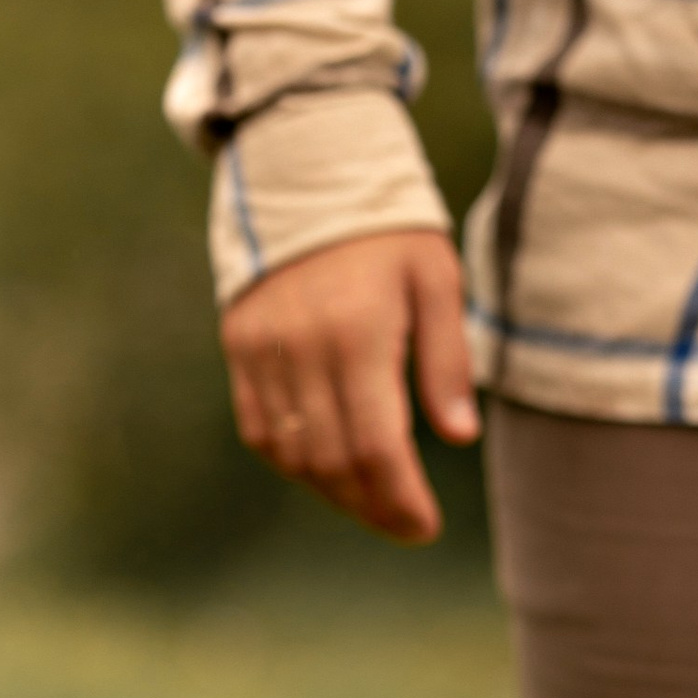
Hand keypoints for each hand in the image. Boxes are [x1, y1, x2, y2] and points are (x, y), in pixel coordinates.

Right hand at [221, 228, 477, 542]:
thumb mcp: (436, 280)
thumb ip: (446, 361)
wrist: (307, 170)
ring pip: (293, 454)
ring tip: (371, 501)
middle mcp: (302, 349)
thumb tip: (458, 438)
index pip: (376, 445)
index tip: (424, 527)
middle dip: (371, 505)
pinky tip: (327, 469)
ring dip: (332, 491)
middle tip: (405, 525)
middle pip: (333, 461)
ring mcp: (262, 351)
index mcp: (358, 332)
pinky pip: (261, 430)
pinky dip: (294, 461)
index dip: (399, 498)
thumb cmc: (388, 227)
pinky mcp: (239, 348)